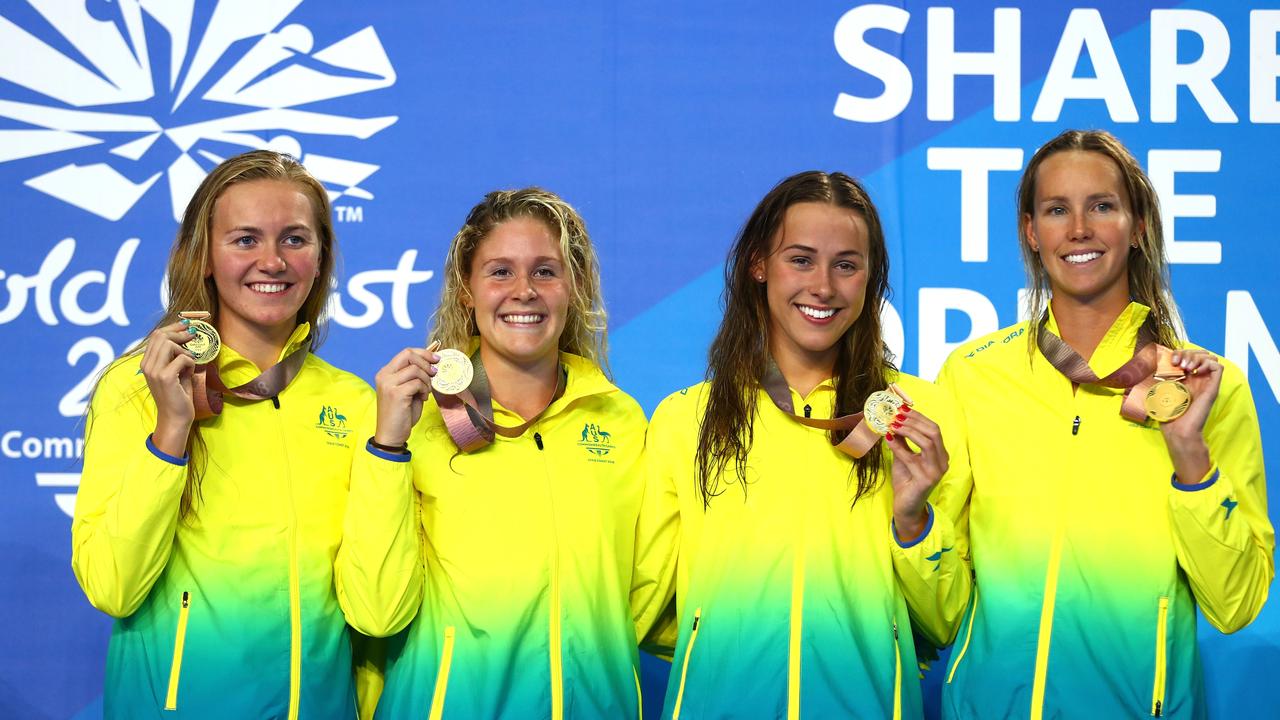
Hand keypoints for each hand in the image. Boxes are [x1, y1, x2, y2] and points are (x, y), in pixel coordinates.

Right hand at [141, 320, 198, 455]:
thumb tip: (188, 336)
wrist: (176, 417)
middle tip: (193, 336)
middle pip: (161, 335)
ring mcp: (154, 371)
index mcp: (147, 362)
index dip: (173, 328)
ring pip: (169, 344)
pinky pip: (182, 358)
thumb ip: (177, 356)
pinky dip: (190, 362)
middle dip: (180, 333)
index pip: (156, 336)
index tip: (187, 326)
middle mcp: (147, 365)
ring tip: (189, 362)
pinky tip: (190, 372)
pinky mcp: (165, 377)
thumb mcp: (177, 371)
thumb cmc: (178, 394)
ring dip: (184, 350)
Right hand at [373, 345, 439, 447]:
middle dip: (426, 362)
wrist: (391, 434)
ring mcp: (388, 384)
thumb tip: (432, 364)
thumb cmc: (401, 414)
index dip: (423, 353)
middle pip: (409, 355)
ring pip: (415, 369)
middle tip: (434, 374)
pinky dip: (424, 390)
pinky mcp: (396, 393)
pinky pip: (417, 383)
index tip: (436, 359)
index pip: (405, 353)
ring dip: (426, 380)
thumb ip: (415, 377)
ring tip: (426, 392)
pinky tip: (423, 398)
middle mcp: (384, 375)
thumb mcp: (408, 391)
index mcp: (386, 373)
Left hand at [885, 405, 948, 542]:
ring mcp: (937, 471)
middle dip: (914, 421)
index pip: (934, 429)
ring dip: (908, 431)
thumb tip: (893, 421)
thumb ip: (902, 440)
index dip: (918, 417)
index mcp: (940, 454)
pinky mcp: (927, 480)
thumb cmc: (906, 480)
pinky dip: (899, 448)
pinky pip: (912, 459)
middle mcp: (943, 461)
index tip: (901, 409)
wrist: (905, 506)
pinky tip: (888, 440)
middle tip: (896, 415)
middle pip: (934, 433)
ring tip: (892, 425)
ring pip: (927, 443)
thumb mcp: (904, 456)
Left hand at [1160, 349, 1221, 483]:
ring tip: (1186, 367)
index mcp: (1186, 379)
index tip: (1170, 360)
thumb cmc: (1168, 415)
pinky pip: (1218, 367)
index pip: (1189, 355)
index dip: (1180, 353)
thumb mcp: (1159, 392)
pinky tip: (1195, 370)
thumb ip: (1158, 379)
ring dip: (1197, 357)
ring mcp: (1206, 383)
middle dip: (1189, 352)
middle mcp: (1198, 379)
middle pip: (1201, 354)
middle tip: (1178, 363)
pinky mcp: (1213, 388)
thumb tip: (1145, 365)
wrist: (1178, 431)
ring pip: (1210, 358)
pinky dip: (1207, 363)